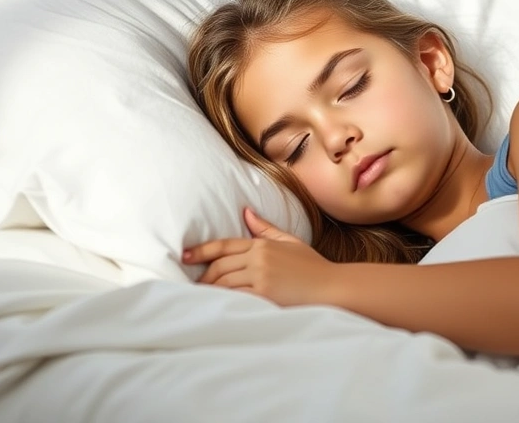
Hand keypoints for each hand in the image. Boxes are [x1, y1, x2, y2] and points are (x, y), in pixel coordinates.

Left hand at [183, 208, 335, 305]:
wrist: (333, 287)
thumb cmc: (313, 267)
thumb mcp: (290, 242)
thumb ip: (265, 229)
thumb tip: (246, 212)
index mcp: (262, 245)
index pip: (224, 246)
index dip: (201, 251)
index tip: (185, 255)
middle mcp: (259, 258)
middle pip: (220, 266)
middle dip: (204, 276)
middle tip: (193, 284)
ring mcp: (261, 277)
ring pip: (224, 282)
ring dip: (209, 290)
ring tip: (199, 297)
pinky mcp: (265, 295)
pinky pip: (236, 297)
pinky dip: (222, 301)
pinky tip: (214, 305)